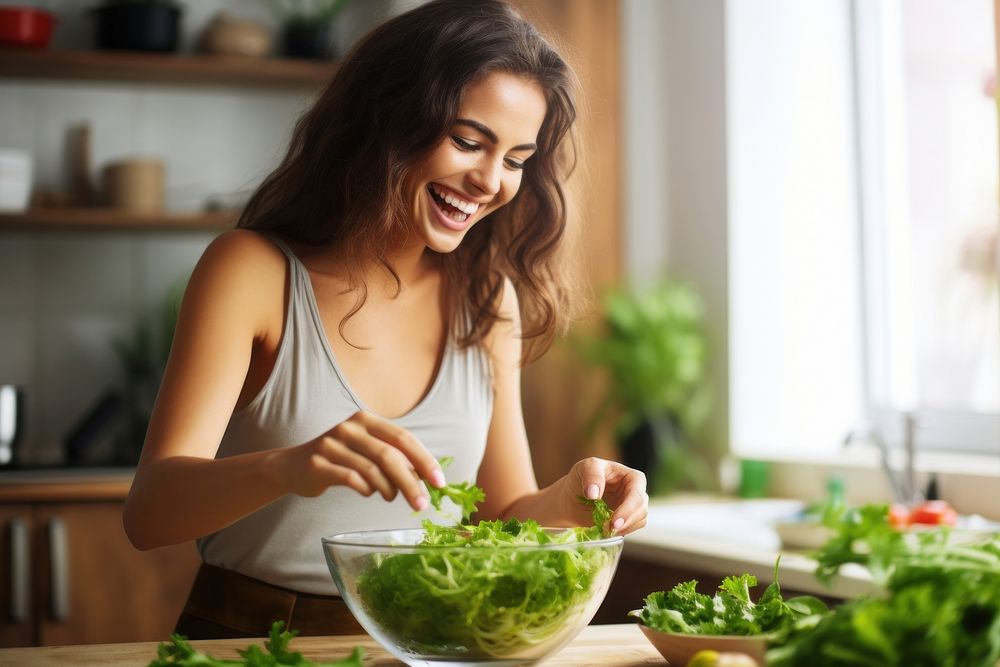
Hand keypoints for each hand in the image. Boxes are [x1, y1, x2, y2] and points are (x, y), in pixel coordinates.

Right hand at [273, 410, 445, 510]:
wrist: (292, 466)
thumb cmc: (340, 460)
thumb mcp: (367, 452)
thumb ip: (394, 459)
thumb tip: (427, 480)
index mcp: (367, 420)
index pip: (403, 438)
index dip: (424, 460)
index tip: (440, 483)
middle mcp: (350, 427)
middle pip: (390, 455)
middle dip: (411, 482)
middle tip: (423, 504)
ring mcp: (332, 444)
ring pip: (372, 469)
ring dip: (389, 489)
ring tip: (392, 498)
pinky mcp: (318, 463)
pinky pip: (351, 479)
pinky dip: (366, 490)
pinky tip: (368, 493)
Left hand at [561, 457, 647, 535]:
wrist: (571, 497)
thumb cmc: (580, 478)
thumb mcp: (583, 468)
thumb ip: (591, 476)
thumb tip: (594, 493)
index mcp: (631, 476)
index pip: (636, 491)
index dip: (628, 507)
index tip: (614, 521)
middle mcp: (636, 491)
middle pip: (641, 507)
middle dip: (627, 521)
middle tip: (610, 529)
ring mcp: (632, 506)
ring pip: (640, 520)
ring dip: (625, 528)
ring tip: (605, 530)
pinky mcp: (627, 520)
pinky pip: (632, 528)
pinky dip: (621, 532)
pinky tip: (607, 531)